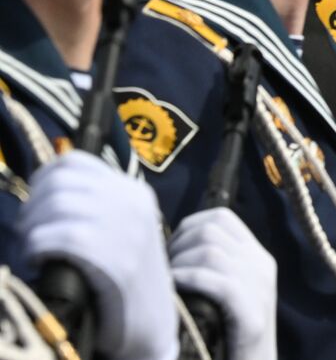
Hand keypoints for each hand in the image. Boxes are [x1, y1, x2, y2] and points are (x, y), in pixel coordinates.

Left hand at [18, 152, 178, 359]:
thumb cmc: (125, 281)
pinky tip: (39, 262)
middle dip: (32, 208)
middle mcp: (135, 203)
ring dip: (32, 229)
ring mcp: (128, 230)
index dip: (43, 180)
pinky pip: (58, 237)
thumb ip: (96, 207)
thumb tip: (47, 187)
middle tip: (31, 234)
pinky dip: (37, 247)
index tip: (38, 207)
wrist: (153, 325)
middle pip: (60, 182)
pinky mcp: (117, 260)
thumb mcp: (122, 231)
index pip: (74, 162)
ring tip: (35, 250)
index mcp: (135, 192)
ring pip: (56, 205)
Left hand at [168, 208, 276, 359]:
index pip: (221, 217)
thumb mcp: (227, 292)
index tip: (170, 252)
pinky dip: (187, 279)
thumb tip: (169, 245)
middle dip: (177, 247)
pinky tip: (173, 290)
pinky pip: (215, 280)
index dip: (187, 227)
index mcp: (258, 256)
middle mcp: (262, 265)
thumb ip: (212, 267)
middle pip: (212, 231)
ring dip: (178, 265)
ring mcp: (260, 288)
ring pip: (210, 252)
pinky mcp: (252, 314)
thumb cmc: (228, 334)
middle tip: (162, 272)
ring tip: (166, 284)